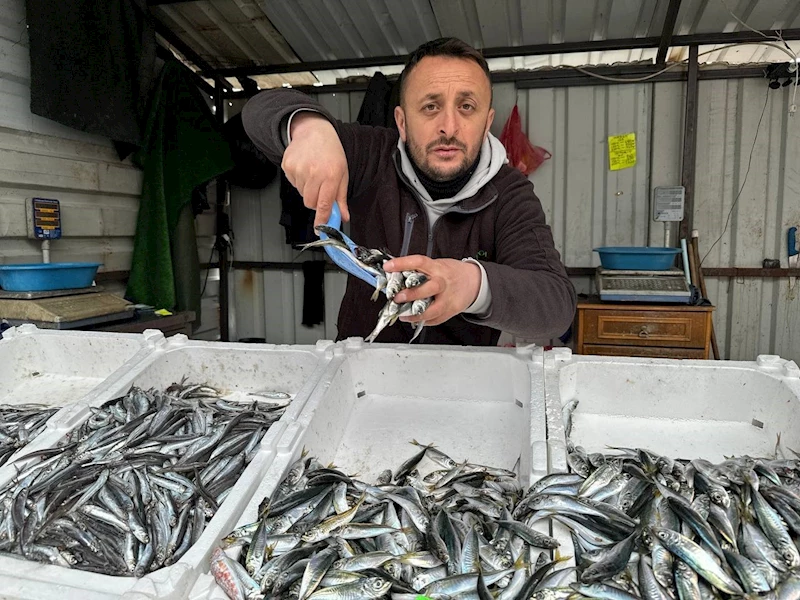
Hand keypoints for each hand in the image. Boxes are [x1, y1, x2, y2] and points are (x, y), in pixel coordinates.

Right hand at [282, 112, 349, 227]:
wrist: (314, 131)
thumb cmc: (331, 152)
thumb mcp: (342, 174)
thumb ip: (341, 198)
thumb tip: (343, 216)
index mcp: (330, 175)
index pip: (324, 205)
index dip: (322, 220)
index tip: (320, 230)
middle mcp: (313, 172)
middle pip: (310, 203)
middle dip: (316, 201)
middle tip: (321, 188)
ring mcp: (298, 169)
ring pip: (301, 194)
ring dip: (308, 189)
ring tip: (313, 174)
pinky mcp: (287, 166)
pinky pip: (293, 184)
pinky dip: (299, 181)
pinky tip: (305, 169)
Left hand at [384, 256, 480, 325]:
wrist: (473, 281)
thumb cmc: (450, 273)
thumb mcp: (435, 266)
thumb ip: (418, 272)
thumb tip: (394, 276)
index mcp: (437, 267)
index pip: (419, 262)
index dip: (402, 263)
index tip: (388, 267)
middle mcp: (443, 282)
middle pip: (429, 288)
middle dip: (411, 294)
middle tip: (397, 298)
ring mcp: (448, 298)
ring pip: (433, 309)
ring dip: (415, 314)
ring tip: (403, 314)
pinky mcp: (451, 310)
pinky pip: (435, 319)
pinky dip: (423, 320)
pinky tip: (414, 318)